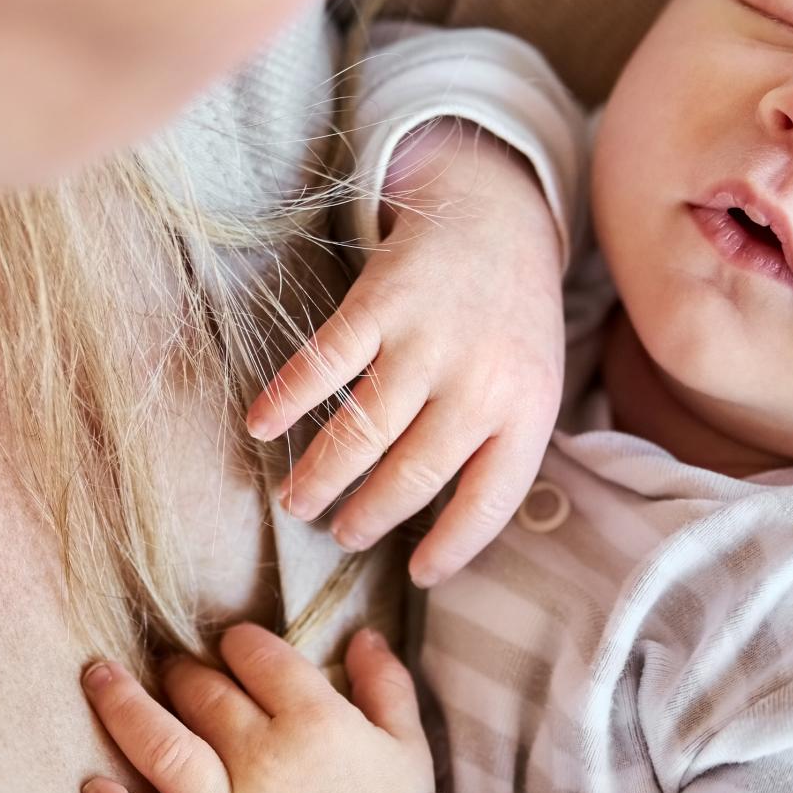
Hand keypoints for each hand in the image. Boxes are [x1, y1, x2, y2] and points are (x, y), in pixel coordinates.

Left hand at [81, 625, 433, 792]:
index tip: (230, 645)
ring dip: (122, 708)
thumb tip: (366, 634)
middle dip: (180, 670)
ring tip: (96, 678)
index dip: (237, 642)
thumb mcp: (408, 743)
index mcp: (315, 719)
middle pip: (202, 693)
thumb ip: (385, 683)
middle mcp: (264, 757)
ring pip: (163, 749)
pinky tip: (92, 790)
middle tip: (169, 666)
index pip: (256, 656)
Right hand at [249, 119, 565, 586]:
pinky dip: (286, 399)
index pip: (490, 501)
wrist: (494, 218)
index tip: (418, 574)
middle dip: (369, 517)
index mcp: (529, 410)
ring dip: (320, 476)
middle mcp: (480, 381)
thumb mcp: (532, 386)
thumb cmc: (507, 322)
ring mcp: (428, 340)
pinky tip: (260, 426)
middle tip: (342, 536)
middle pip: (413, 475)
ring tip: (296, 501)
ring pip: (363, 432)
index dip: (452, 548)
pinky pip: (324, 364)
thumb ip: (501, 448)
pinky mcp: (381, 301)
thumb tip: (452, 535)